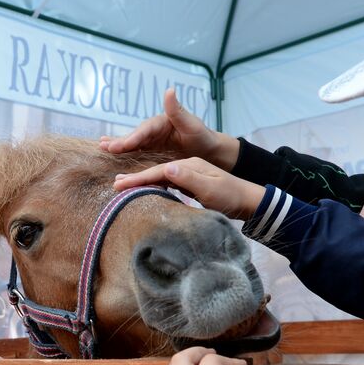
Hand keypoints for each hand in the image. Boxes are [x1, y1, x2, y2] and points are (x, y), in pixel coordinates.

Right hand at [99, 88, 239, 169]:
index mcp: (162, 122)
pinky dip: (123, 153)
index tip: (124, 144)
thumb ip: (178, 111)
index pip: (146, 130)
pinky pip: (135, 153)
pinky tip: (109, 153)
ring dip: (116, 145)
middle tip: (104, 147)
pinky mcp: (151, 152)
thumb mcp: (192, 124)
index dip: (134, 137)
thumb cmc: (202, 137)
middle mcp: (153, 131)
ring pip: (131, 144)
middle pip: (134, 137)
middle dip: (119, 142)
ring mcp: (151, 142)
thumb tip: (169, 90)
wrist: (209, 151)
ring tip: (101, 147)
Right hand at [113, 157, 264, 220]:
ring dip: (141, 180)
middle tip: (114, 183)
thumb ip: (189, 178)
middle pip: (156, 170)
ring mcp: (188, 173)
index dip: (139, 177)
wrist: (249, 200)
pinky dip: (153, 185)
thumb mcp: (212, 187)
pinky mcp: (191, 183)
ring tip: (123, 185)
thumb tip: (167, 168)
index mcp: (189, 165)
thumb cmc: (232, 195)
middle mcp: (187, 166)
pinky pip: (167, 182)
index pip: (159, 171)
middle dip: (135, 176)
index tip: (120, 184)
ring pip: (160, 176)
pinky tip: (146, 190)